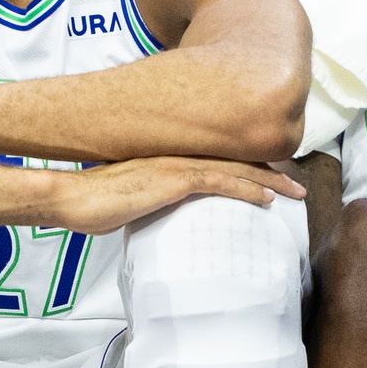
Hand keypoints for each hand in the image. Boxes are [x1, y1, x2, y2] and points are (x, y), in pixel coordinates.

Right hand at [56, 156, 306, 235]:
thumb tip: (153, 211)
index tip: (267, 174)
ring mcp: (175, 166)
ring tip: (294, 191)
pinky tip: (266, 199)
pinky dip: (246, 189)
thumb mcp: (125, 197)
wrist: (71, 197)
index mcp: (164, 158)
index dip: (245, 165)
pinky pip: (219, 182)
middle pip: (232, 159)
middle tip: (295, 182)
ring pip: (234, 168)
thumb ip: (146, 198)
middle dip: (268, 170)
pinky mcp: (173, 180)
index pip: (214, 158)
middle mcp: (174, 156)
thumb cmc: (90, 200)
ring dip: (269, 180)